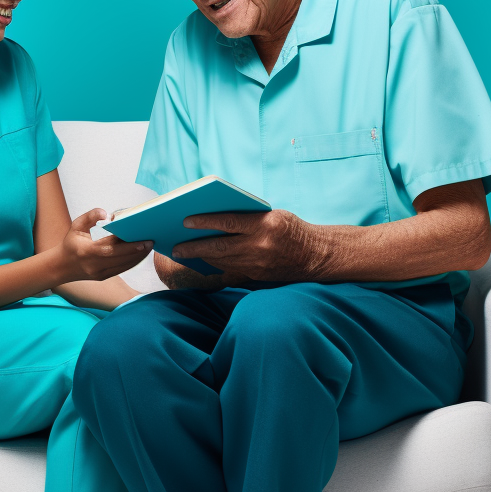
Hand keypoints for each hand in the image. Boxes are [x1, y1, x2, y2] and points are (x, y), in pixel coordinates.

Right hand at [59, 209, 152, 282]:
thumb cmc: (70, 244)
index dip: (128, 245)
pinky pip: (122, 270)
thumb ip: (90, 216)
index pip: (111, 249)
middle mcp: (94, 265)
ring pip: (124, 266)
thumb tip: (106, 213)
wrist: (61, 267)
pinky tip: (140, 254)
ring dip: (138, 257)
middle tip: (151, 242)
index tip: (142, 239)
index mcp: (87, 251)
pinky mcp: (104, 277)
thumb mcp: (76, 226)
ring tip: (149, 247)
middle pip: (121, 259)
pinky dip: (132, 262)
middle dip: (138, 251)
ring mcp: (100, 273)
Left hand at [172, 209, 324, 282]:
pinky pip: (230, 269)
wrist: (315, 255)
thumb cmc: (290, 228)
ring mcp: (258, 264)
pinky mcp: (256, 275)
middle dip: (195, 247)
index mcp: (265, 225)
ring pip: (222, 261)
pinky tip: (202, 260)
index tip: (185, 221)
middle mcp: (260, 246)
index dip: (205, 221)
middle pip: (220, 247)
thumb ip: (247, 218)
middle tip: (175, 247)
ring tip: (182, 253)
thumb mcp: (272, 215)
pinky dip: (214, 264)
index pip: (229, 222)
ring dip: (200, 258)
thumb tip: (214, 220)